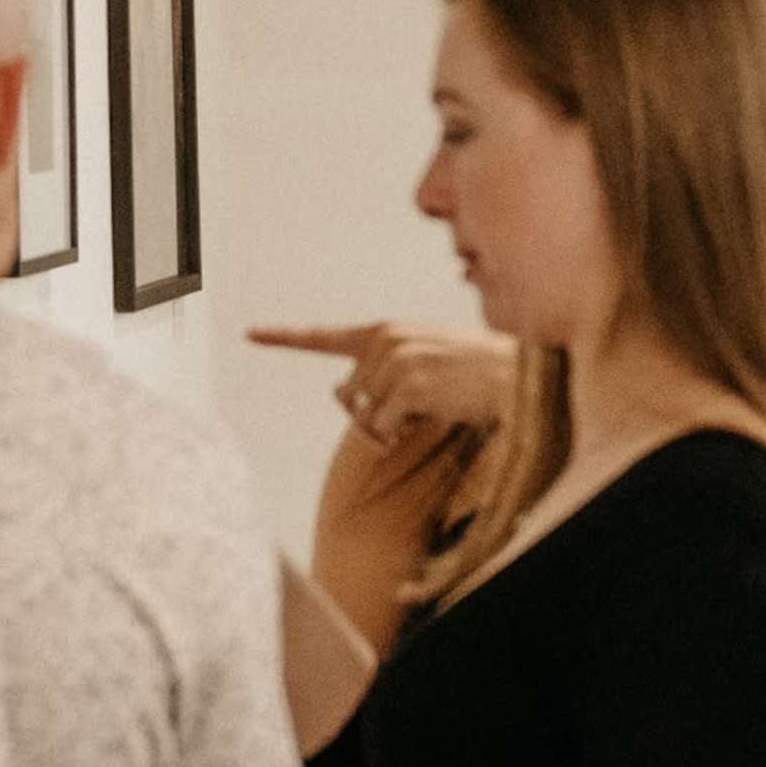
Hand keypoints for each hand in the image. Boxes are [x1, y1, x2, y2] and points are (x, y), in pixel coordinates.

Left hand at [250, 320, 516, 446]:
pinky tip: (431, 416)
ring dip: (389, 429)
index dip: (284, 337)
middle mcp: (384, 339)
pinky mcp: (408, 385)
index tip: (250, 333)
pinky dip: (401, 435)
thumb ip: (381, 372)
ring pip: (364, 418)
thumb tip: (346, 400)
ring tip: (427, 410)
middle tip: (409, 414)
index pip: (324, 336)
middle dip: (370, 416)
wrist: (515, 375)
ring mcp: (396, 360)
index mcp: (384, 331)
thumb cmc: (470, 374)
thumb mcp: (421, 361)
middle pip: (345, 397)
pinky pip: (383, 429)